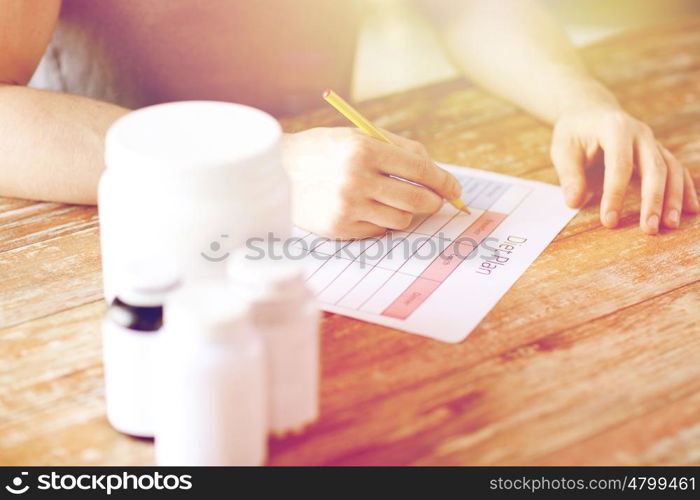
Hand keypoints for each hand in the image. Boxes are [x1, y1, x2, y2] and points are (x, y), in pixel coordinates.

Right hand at [282, 127, 461, 238]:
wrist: (277, 171)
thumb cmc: (322, 151)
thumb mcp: (357, 136)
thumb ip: (397, 148)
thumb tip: (434, 170)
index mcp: (364, 149)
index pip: (420, 168)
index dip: (444, 181)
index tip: (455, 189)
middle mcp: (356, 178)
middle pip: (417, 199)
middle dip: (433, 201)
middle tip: (435, 200)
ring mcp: (347, 206)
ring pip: (401, 219)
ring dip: (404, 212)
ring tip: (387, 200)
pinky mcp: (339, 227)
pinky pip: (379, 231)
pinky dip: (380, 222)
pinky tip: (364, 209)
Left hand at [551, 105, 699, 233]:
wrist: (590, 110)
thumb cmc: (574, 132)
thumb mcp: (563, 150)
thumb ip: (570, 175)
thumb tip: (574, 203)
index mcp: (615, 129)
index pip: (619, 165)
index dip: (615, 195)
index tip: (609, 221)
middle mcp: (640, 133)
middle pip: (654, 167)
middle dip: (653, 200)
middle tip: (650, 228)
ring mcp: (652, 142)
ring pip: (671, 169)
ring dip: (674, 198)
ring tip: (670, 225)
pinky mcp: (657, 151)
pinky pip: (676, 169)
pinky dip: (685, 188)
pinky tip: (690, 209)